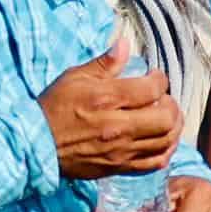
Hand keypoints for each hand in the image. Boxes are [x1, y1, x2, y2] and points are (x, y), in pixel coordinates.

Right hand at [41, 53, 176, 178]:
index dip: (160, 79)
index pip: (152, 88)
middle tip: (163, 98)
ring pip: (166, 141)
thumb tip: (124, 44)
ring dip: (174, 127)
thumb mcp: (75, 77)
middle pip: (166, 117)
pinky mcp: (119, 167)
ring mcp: (120, 150)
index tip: (154, 76)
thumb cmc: (54, 108)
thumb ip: (104, 63)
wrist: (36, 145)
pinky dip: (166, 150)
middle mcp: (118, 127)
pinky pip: (155, 163)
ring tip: (167, 117)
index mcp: (106, 99)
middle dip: (171, 104)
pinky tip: (163, 140)